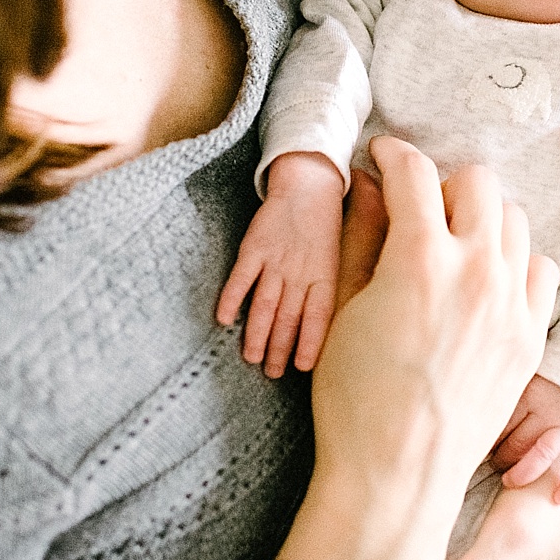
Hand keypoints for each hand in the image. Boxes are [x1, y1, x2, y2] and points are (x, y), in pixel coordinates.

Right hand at [216, 152, 344, 376]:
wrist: (309, 186)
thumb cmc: (324, 229)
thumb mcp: (337, 260)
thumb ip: (324, 292)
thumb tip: (320, 332)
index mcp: (324, 276)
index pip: (318, 316)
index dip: (309, 342)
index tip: (302, 368)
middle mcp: (301, 271)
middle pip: (288, 316)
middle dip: (279, 348)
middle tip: (271, 373)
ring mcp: (277, 260)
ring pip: (265, 303)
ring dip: (256, 332)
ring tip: (250, 357)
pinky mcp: (255, 247)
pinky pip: (241, 277)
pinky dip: (231, 298)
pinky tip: (223, 319)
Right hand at [252, 137, 557, 559]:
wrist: (399, 474)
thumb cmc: (355, 396)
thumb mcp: (343, 306)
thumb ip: (361, 235)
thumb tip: (366, 184)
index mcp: (421, 258)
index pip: (413, 172)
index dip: (392, 155)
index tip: (383, 156)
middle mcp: (477, 271)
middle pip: (477, 182)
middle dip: (443, 182)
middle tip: (419, 207)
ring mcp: (512, 304)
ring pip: (514, 220)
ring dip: (482, 217)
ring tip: (453, 242)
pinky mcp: (532, 335)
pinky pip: (539, 269)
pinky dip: (515, 261)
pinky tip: (488, 279)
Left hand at [492, 376, 559, 503]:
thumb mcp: (536, 372)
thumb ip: (517, 389)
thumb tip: (485, 405)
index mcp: (531, 391)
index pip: (502, 422)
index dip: (488, 438)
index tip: (477, 445)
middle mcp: (548, 408)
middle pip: (516, 440)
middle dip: (500, 457)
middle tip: (492, 463)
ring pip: (539, 454)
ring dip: (521, 472)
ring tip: (508, 480)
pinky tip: (559, 499)